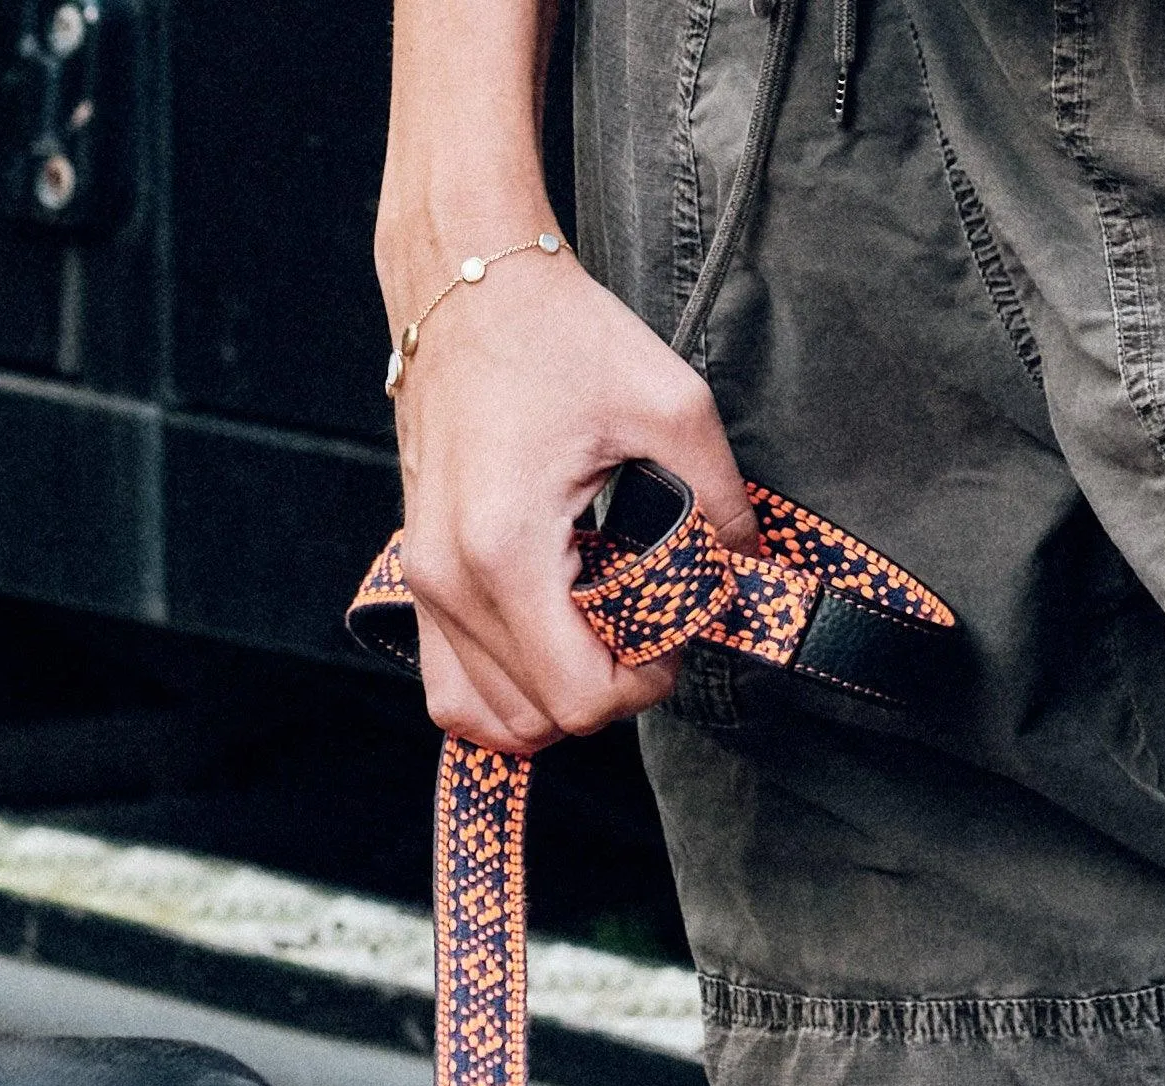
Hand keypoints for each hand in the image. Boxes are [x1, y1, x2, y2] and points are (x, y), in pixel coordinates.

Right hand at [382, 247, 755, 752]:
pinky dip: (504, 697)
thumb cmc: (555, 333)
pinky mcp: (418, 581)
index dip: (642, 686)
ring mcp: (425, 587)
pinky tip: (547, 653)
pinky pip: (453, 692)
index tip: (672, 637)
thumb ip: (720, 496)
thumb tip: (746, 566)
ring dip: (556, 699)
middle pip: (539, 718)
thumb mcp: (670, 402)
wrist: (463, 287)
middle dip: (606, 690)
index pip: (578, 696)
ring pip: (491, 720)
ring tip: (596, 635)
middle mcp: (453, 582)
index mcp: (509, 549)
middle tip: (644, 628)